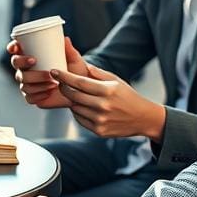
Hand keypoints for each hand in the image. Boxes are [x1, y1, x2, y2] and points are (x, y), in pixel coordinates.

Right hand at [9, 37, 86, 108]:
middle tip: (35, 61)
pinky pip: (29, 97)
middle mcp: (27, 70)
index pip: (16, 50)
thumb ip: (69, 50)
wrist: (80, 91)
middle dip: (22, 62)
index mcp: (32, 56)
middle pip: (16, 64)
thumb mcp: (74, 60)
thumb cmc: (75, 71)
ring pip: (23, 82)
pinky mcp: (32, 97)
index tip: (16, 47)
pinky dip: (38, 94)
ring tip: (52, 81)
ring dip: (35, 81)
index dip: (12, 47)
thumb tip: (65, 39)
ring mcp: (28, 84)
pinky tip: (48, 92)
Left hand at [51, 64, 166, 140]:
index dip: (64, 76)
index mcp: (107, 91)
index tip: (54, 71)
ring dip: (72, 100)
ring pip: (75, 108)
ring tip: (76, 95)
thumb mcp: (116, 80)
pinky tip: (84, 107)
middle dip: (63, 87)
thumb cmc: (128, 96)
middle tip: (60, 82)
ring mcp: (100, 120)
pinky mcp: (99, 130)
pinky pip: (80, 119)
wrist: (143, 118)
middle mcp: (103, 106)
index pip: (79, 82)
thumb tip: (83, 65)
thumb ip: (98, 73)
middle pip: (73, 95)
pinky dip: (78, 112)